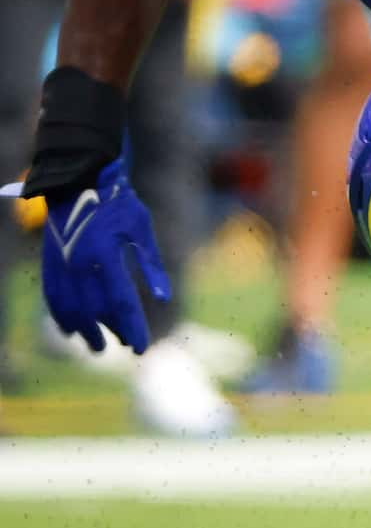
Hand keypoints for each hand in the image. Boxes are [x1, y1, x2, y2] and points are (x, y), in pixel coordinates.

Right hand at [37, 157, 171, 353]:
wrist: (78, 179)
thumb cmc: (118, 203)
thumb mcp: (141, 228)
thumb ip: (151, 264)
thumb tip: (163, 298)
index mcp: (105, 254)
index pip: (121, 302)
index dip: (131, 327)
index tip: (141, 347)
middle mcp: (79, 262)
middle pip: (96, 310)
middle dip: (112, 331)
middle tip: (125, 346)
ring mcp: (61, 263)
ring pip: (70, 308)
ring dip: (85, 330)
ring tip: (97, 346)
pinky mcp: (49, 261)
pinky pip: (53, 296)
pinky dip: (62, 315)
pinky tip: (70, 330)